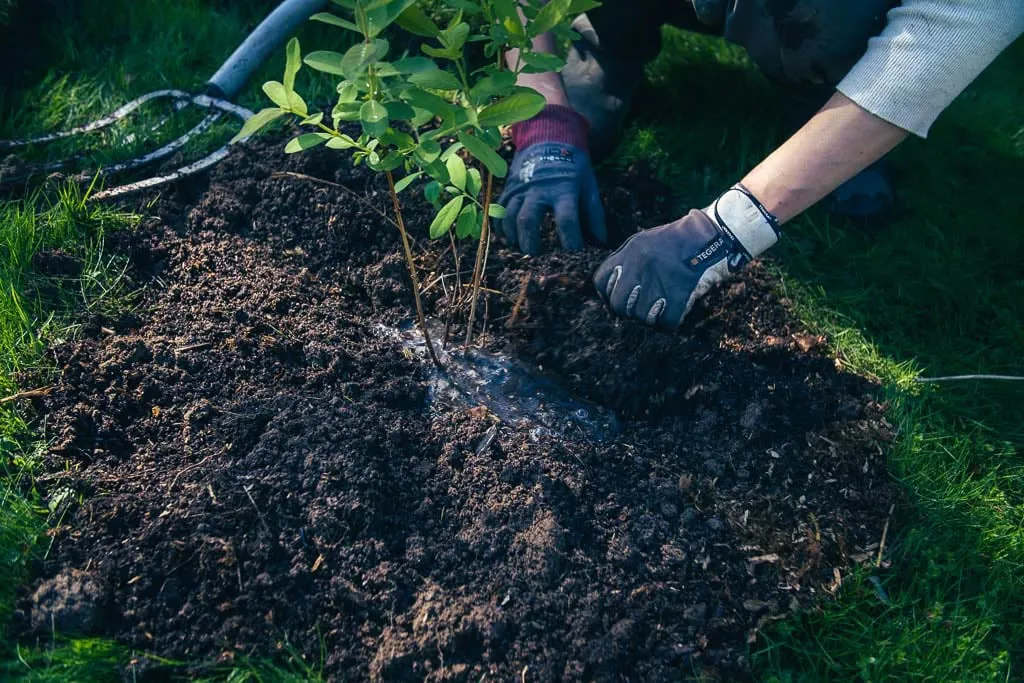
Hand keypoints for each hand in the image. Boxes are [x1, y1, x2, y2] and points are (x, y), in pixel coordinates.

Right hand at [498, 105, 605, 254]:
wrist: (549, 137)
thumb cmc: (572, 165)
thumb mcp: (588, 184)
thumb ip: (594, 213)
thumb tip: (600, 241)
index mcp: (563, 188)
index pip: (567, 219)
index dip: (571, 240)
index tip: (574, 254)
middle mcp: (538, 188)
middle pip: (528, 219)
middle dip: (530, 241)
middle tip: (535, 256)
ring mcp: (520, 187)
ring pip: (509, 216)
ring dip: (513, 236)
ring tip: (521, 248)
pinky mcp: (509, 187)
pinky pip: (499, 210)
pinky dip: (501, 226)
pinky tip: (508, 238)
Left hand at [593, 185, 780, 329]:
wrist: (715, 233)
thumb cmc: (680, 239)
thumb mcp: (645, 240)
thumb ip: (626, 260)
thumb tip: (611, 286)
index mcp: (630, 252)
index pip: (601, 281)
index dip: (607, 293)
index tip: (618, 297)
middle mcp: (640, 267)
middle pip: (618, 304)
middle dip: (627, 310)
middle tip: (640, 306)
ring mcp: (659, 281)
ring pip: (642, 317)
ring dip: (651, 317)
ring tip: (661, 305)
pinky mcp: (680, 295)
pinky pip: (665, 323)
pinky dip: (670, 322)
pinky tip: (675, 311)